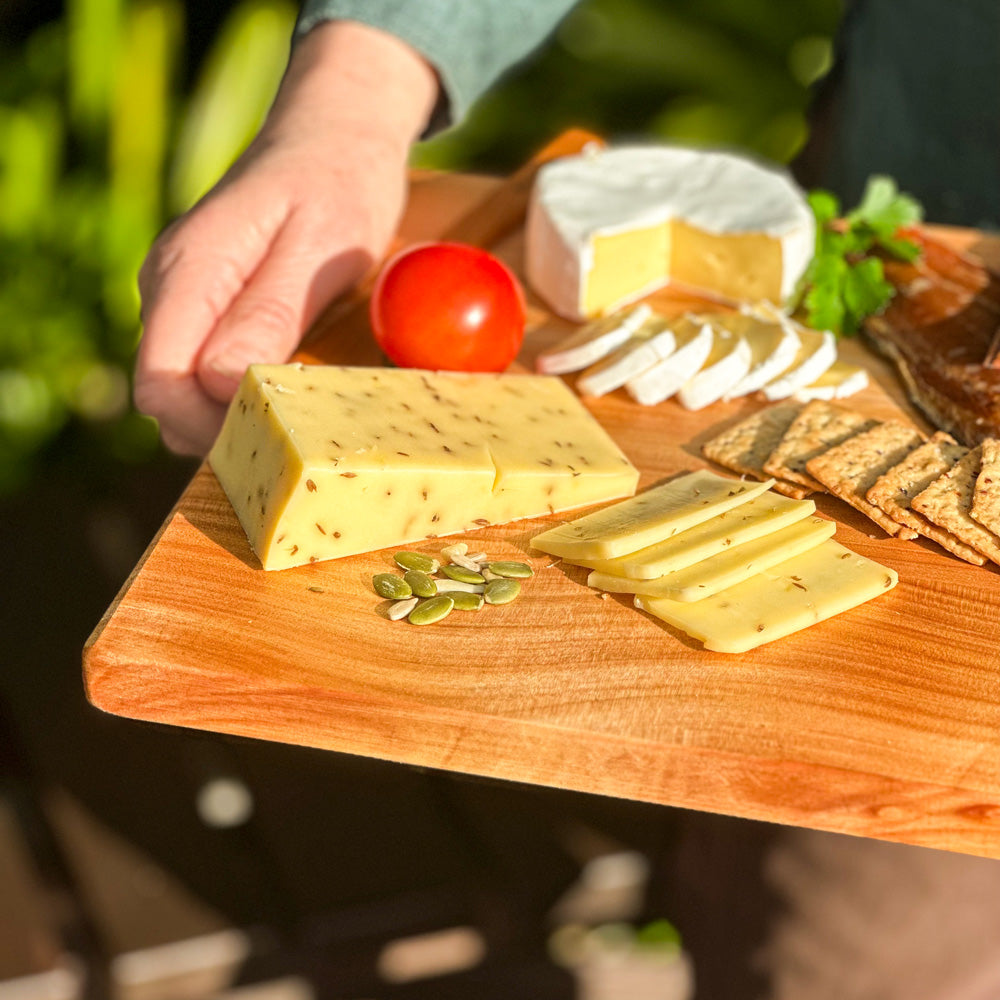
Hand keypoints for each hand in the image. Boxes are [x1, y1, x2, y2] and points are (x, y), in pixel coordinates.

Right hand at [134, 21, 438, 454]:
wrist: (338, 134)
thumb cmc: (339, 183)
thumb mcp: (320, 249)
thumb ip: (268, 315)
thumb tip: (221, 384)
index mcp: (190, 271)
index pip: (162, 383)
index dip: (207, 427)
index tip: (270, 442)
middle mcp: (171, 286)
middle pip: (167, 395)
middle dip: (221, 429)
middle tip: (294, 440)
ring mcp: (184, 294)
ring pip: (185, 387)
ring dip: (231, 415)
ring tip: (296, 416)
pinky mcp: (206, 302)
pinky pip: (204, 367)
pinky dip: (237, 393)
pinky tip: (284, 390)